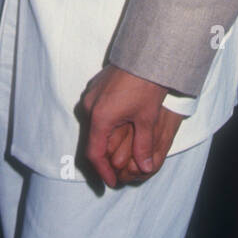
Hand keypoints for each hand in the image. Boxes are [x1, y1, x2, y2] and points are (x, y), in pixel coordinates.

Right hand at [82, 65, 178, 187]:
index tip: (111, 183)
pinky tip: (117, 129)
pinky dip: (104, 125)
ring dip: (103, 140)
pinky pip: (95, 111)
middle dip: (102, 158)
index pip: (95, 153)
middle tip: (114, 173)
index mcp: (100, 117)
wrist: (147, 54)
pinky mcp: (96, 86)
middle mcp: (90, 106)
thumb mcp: (147, 119)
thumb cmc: (147, 85)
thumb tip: (146, 168)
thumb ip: (143, 146)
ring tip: (115, 154)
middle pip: (92, 140)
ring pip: (93, 125)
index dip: (103, 172)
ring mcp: (91, 95)